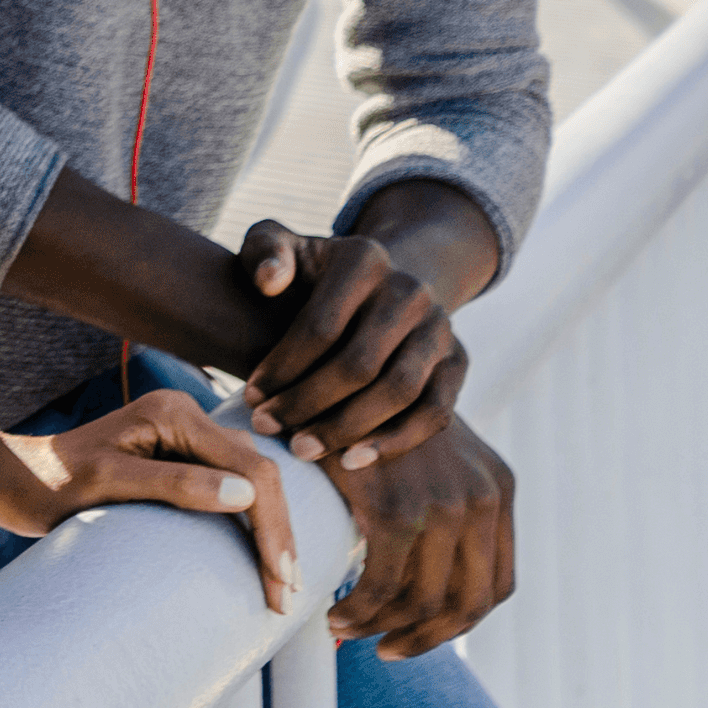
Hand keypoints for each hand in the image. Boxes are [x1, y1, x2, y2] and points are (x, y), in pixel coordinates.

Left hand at [0, 390, 299, 612]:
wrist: (11, 479)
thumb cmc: (49, 484)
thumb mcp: (108, 485)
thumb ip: (173, 485)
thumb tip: (244, 496)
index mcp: (173, 413)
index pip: (250, 469)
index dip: (272, 527)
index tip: (279, 580)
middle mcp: (185, 415)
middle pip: (259, 474)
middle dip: (280, 534)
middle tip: (286, 596)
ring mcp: (183, 436)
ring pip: (252, 482)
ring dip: (272, 531)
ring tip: (282, 586)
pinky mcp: (179, 457)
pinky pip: (232, 487)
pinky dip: (252, 522)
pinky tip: (262, 556)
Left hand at [236, 218, 472, 470]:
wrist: (370, 289)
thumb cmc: (306, 275)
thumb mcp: (277, 247)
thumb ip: (263, 251)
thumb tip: (270, 281)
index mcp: (364, 259)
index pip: (320, 326)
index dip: (282, 368)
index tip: (250, 397)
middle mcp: (410, 290)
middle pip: (359, 363)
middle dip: (308, 403)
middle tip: (268, 428)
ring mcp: (440, 327)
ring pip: (398, 391)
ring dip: (346, 428)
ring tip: (302, 449)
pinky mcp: (458, 362)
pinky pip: (435, 413)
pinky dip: (395, 442)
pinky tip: (351, 461)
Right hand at [320, 413, 514, 656]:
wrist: (330, 364)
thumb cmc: (365, 410)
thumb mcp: (425, 452)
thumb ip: (443, 500)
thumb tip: (429, 569)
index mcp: (498, 487)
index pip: (497, 584)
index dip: (459, 622)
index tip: (419, 634)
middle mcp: (483, 497)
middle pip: (469, 604)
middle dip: (424, 639)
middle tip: (386, 649)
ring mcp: (443, 505)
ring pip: (424, 603)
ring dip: (383, 628)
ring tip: (347, 628)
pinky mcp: (397, 509)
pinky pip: (382, 587)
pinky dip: (359, 611)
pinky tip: (334, 613)